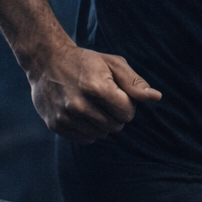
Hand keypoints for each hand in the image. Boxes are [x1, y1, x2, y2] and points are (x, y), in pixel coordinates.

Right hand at [27, 46, 161, 143]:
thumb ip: (135, 83)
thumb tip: (156, 98)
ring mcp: (66, 117)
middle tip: (104, 99)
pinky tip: (82, 113)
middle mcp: (80, 105)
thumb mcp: (113, 64)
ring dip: (103, 123)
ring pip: (102, 134)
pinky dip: (89, 129)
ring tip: (92, 105)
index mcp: (97, 88)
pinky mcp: (56, 125)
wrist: (46, 61)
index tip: (117, 93)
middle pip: (116, 126)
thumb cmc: (85, 62)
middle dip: (116, 114)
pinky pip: (86, 139)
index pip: (127, 113)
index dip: (127, 104)